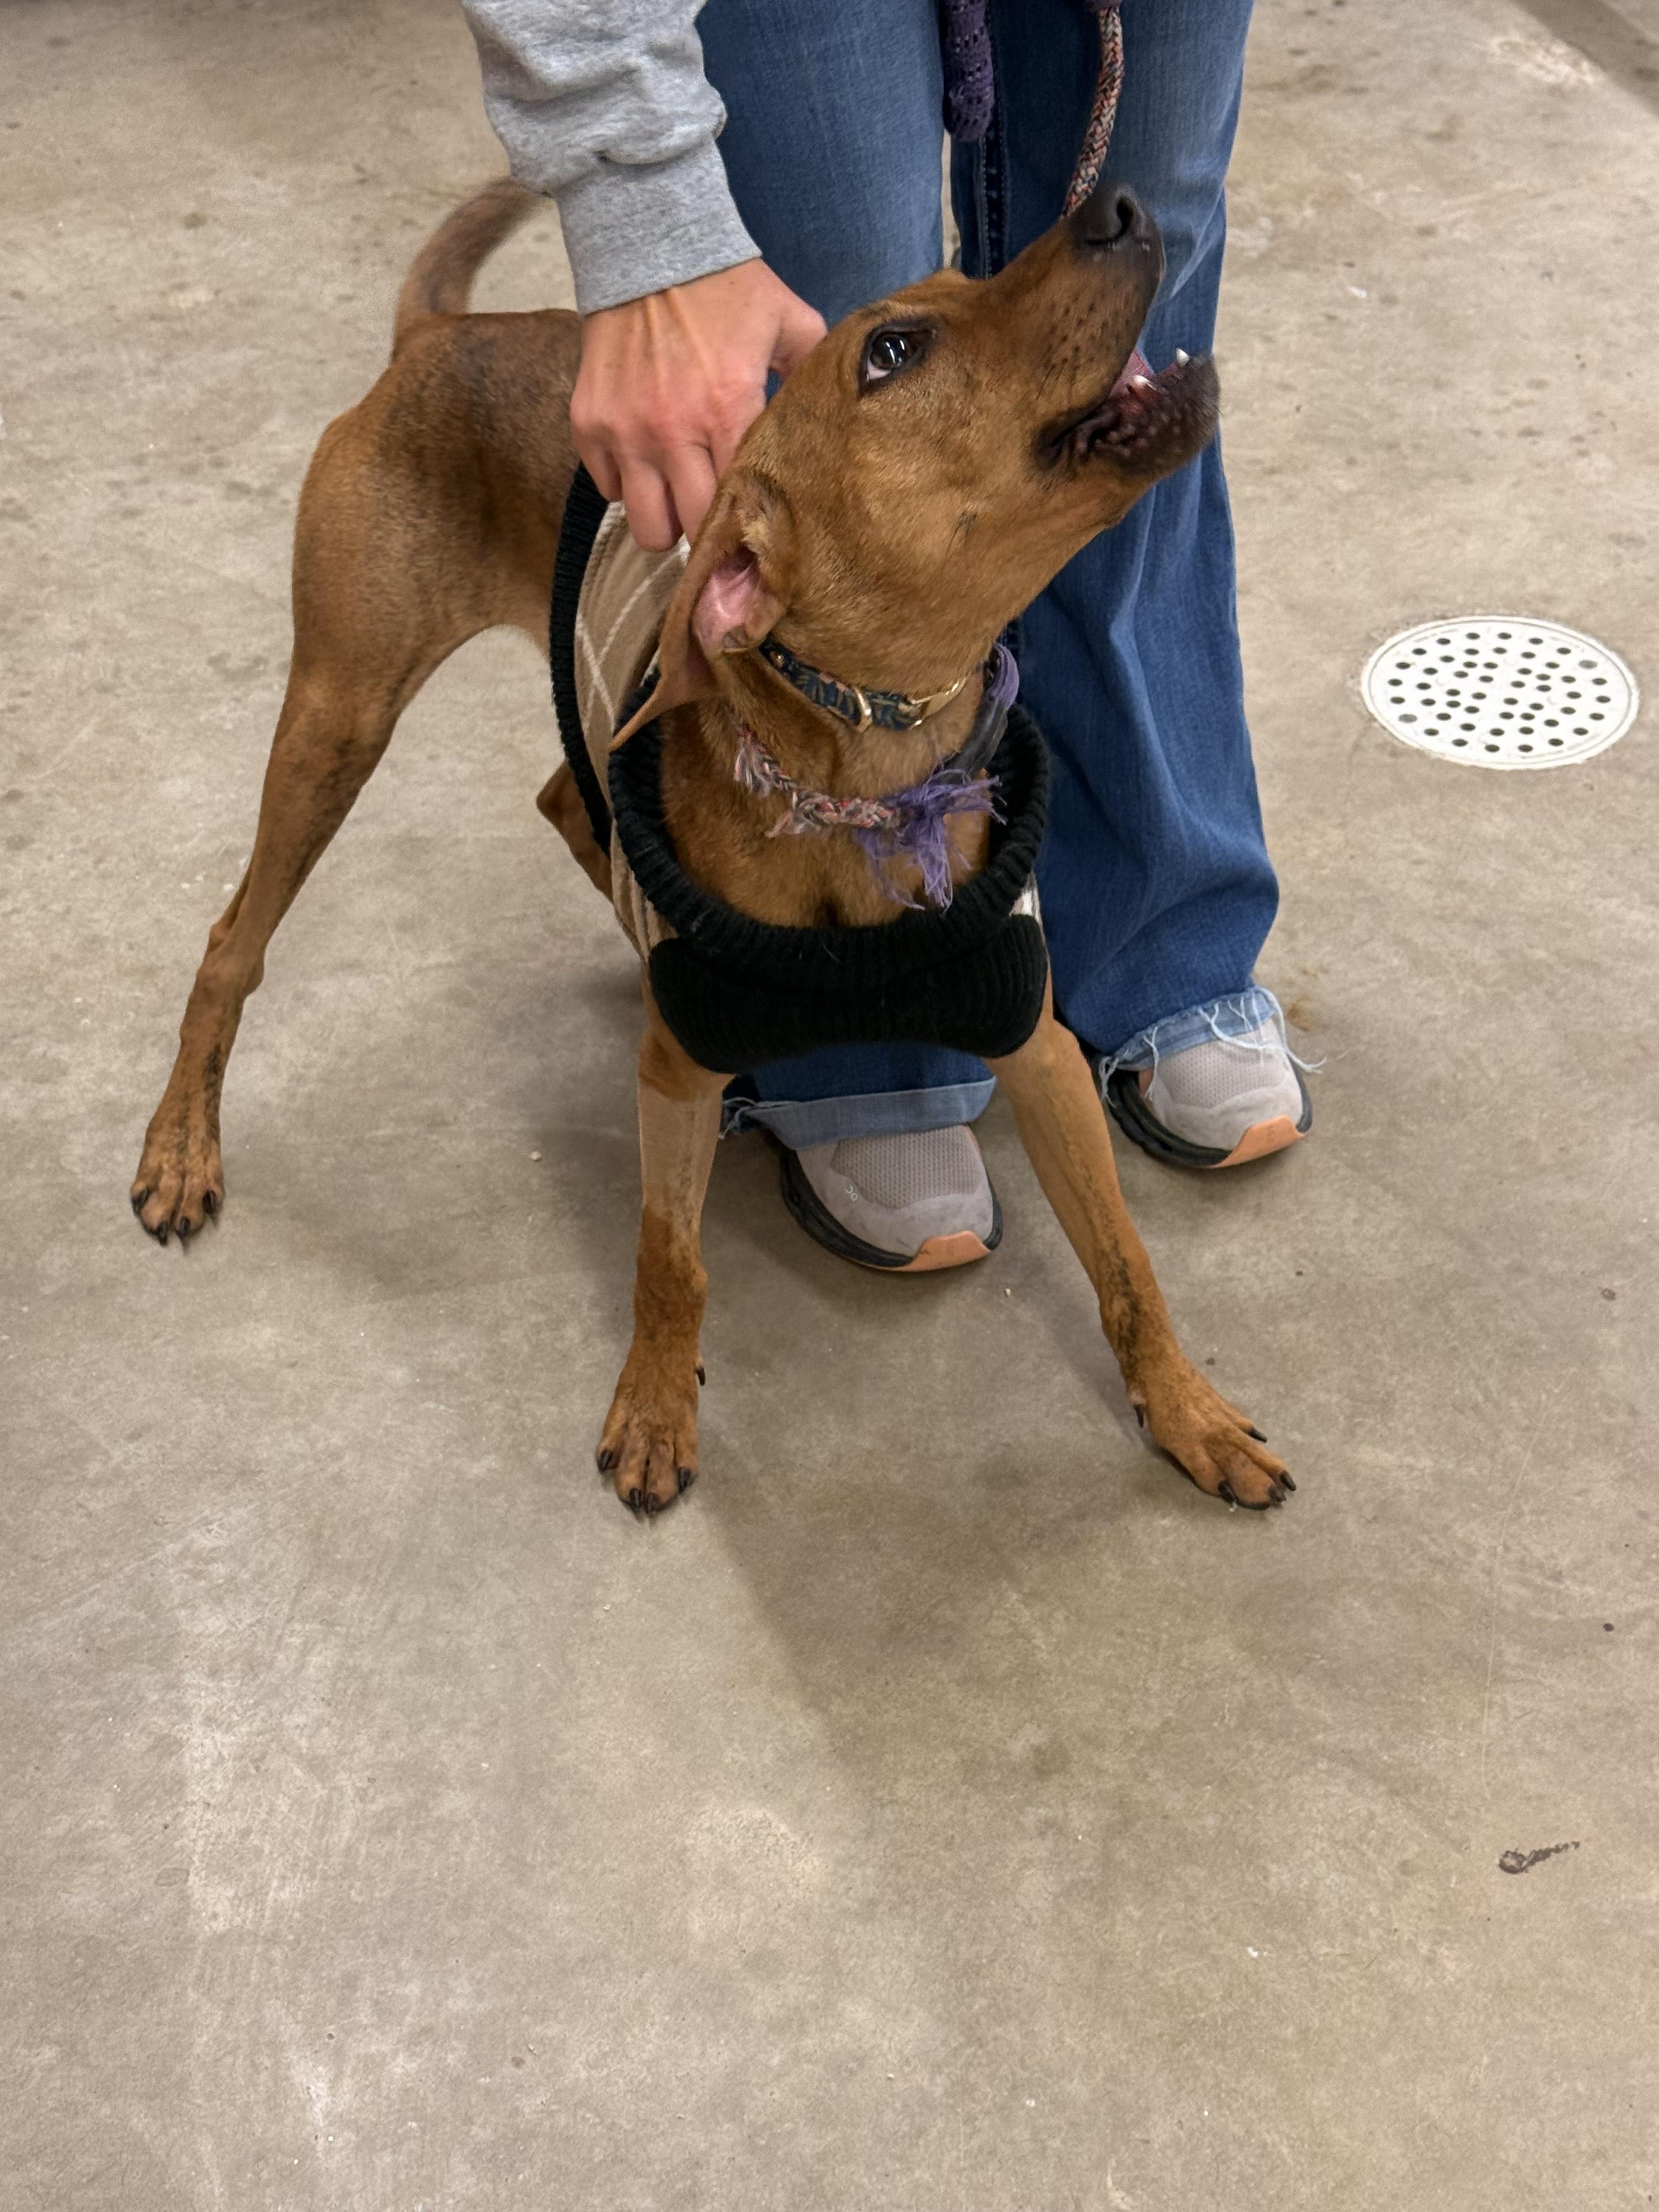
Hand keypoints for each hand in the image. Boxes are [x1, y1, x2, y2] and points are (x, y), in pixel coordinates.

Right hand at [570, 259, 825, 550]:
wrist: (650, 243)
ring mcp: (625, 431)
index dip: (750, 523)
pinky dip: (627, 483)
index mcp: (727, 411)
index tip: (756, 525)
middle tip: (717, 513)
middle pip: (690, 530)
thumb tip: (841, 415)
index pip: (739, 504)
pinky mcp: (589, 422)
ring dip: (666, 518)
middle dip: (708, 529)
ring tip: (680, 496)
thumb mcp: (789, 322)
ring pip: (646, 525)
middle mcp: (672, 431)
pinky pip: (608, 487)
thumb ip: (814, 375)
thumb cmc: (726, 286)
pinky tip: (647, 459)